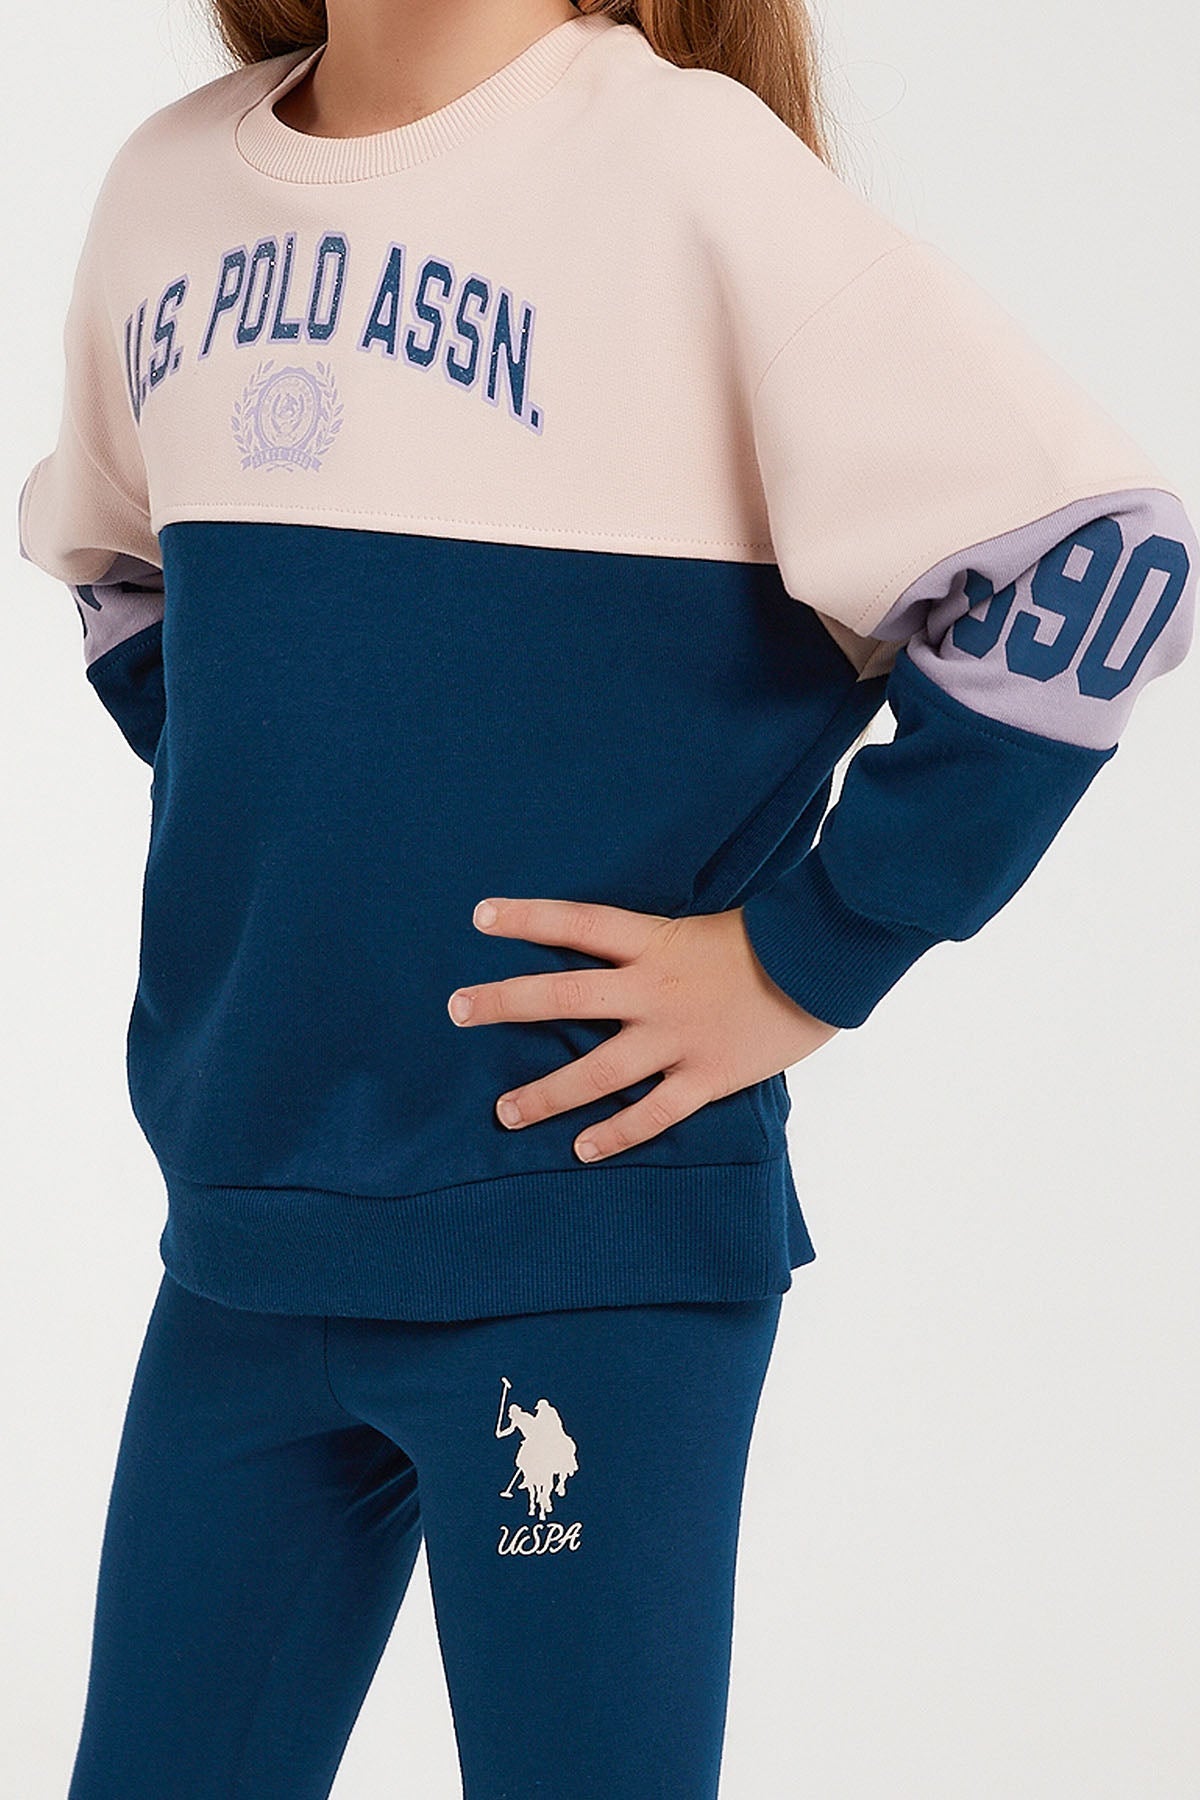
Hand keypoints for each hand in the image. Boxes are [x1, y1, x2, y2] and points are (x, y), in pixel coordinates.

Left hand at [447, 896, 839, 1163]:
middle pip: (562, 995)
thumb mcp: (708, 924)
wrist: (829, 963)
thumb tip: (623, 943)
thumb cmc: (774, 938)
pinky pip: (652, 1114)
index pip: (577, 922)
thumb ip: (662, 942)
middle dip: (504, 1003)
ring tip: (505, 1112)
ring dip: (545, 1094)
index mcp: (654, 942)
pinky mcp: (706, 1076)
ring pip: (595, 1071)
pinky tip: (581, 1150)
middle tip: (456, 1009)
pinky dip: (616, 1135)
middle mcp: (653, 990)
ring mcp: (677, 1038)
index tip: (479, 915)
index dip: (527, 918)